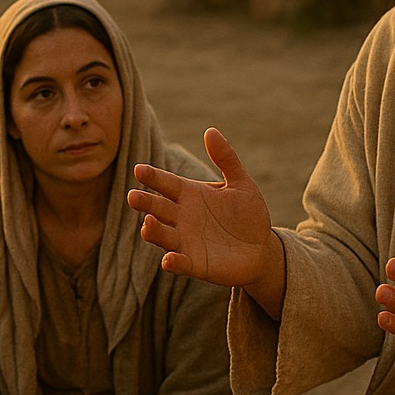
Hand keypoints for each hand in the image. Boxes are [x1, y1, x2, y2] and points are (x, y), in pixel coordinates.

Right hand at [127, 127, 285, 316]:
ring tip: (147, 224)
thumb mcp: (241, 184)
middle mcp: (182, 217)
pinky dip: (173, 262)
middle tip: (132, 196)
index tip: (139, 169)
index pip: (166, 183)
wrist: (262, 248)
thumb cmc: (248, 214)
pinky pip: (180, 263)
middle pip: (158, 208)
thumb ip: (226, 158)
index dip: (152, 177)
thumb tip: (210, 130)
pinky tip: (168, 259)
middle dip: (145, 203)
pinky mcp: (196, 263)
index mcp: (190, 194)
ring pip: (162, 235)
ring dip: (153, 230)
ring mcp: (186, 241)